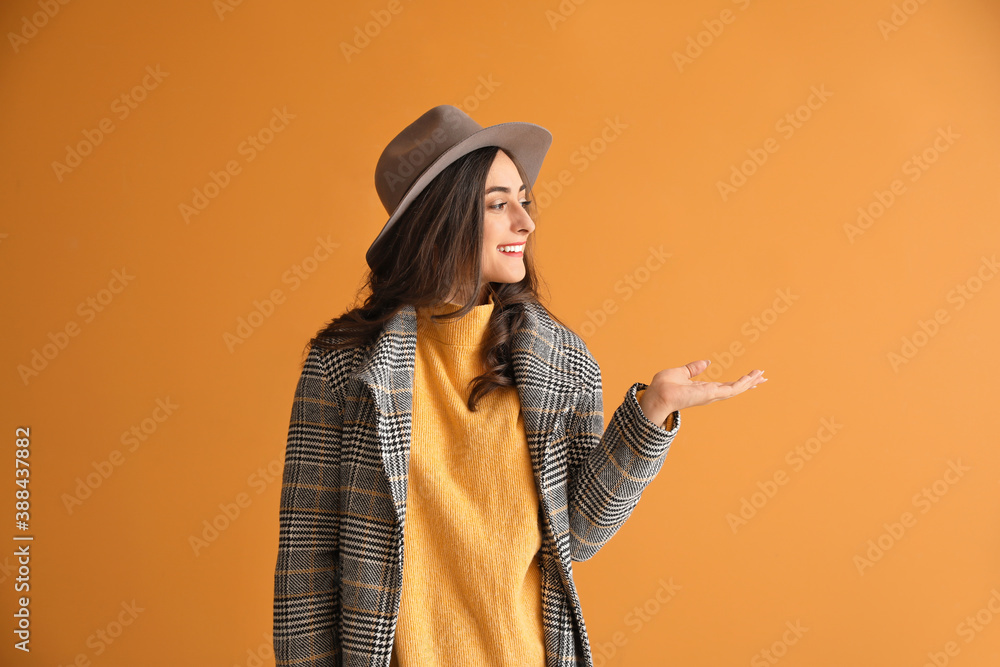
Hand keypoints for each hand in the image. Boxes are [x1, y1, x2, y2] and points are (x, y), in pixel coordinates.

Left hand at [639, 360, 766, 421]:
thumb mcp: (681, 373)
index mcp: (703, 389)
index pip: (725, 385)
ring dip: (750, 382)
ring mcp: (712, 395)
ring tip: (762, 375)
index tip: (751, 377)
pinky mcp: (712, 394)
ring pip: (737, 389)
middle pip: (735, 388)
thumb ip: (694, 368)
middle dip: (750, 383)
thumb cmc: (665, 386)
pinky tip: (751, 378)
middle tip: (764, 377)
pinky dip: (743, 384)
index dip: (738, 382)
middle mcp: (710, 394)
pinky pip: (732, 389)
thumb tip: (706, 362)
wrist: (658, 394)